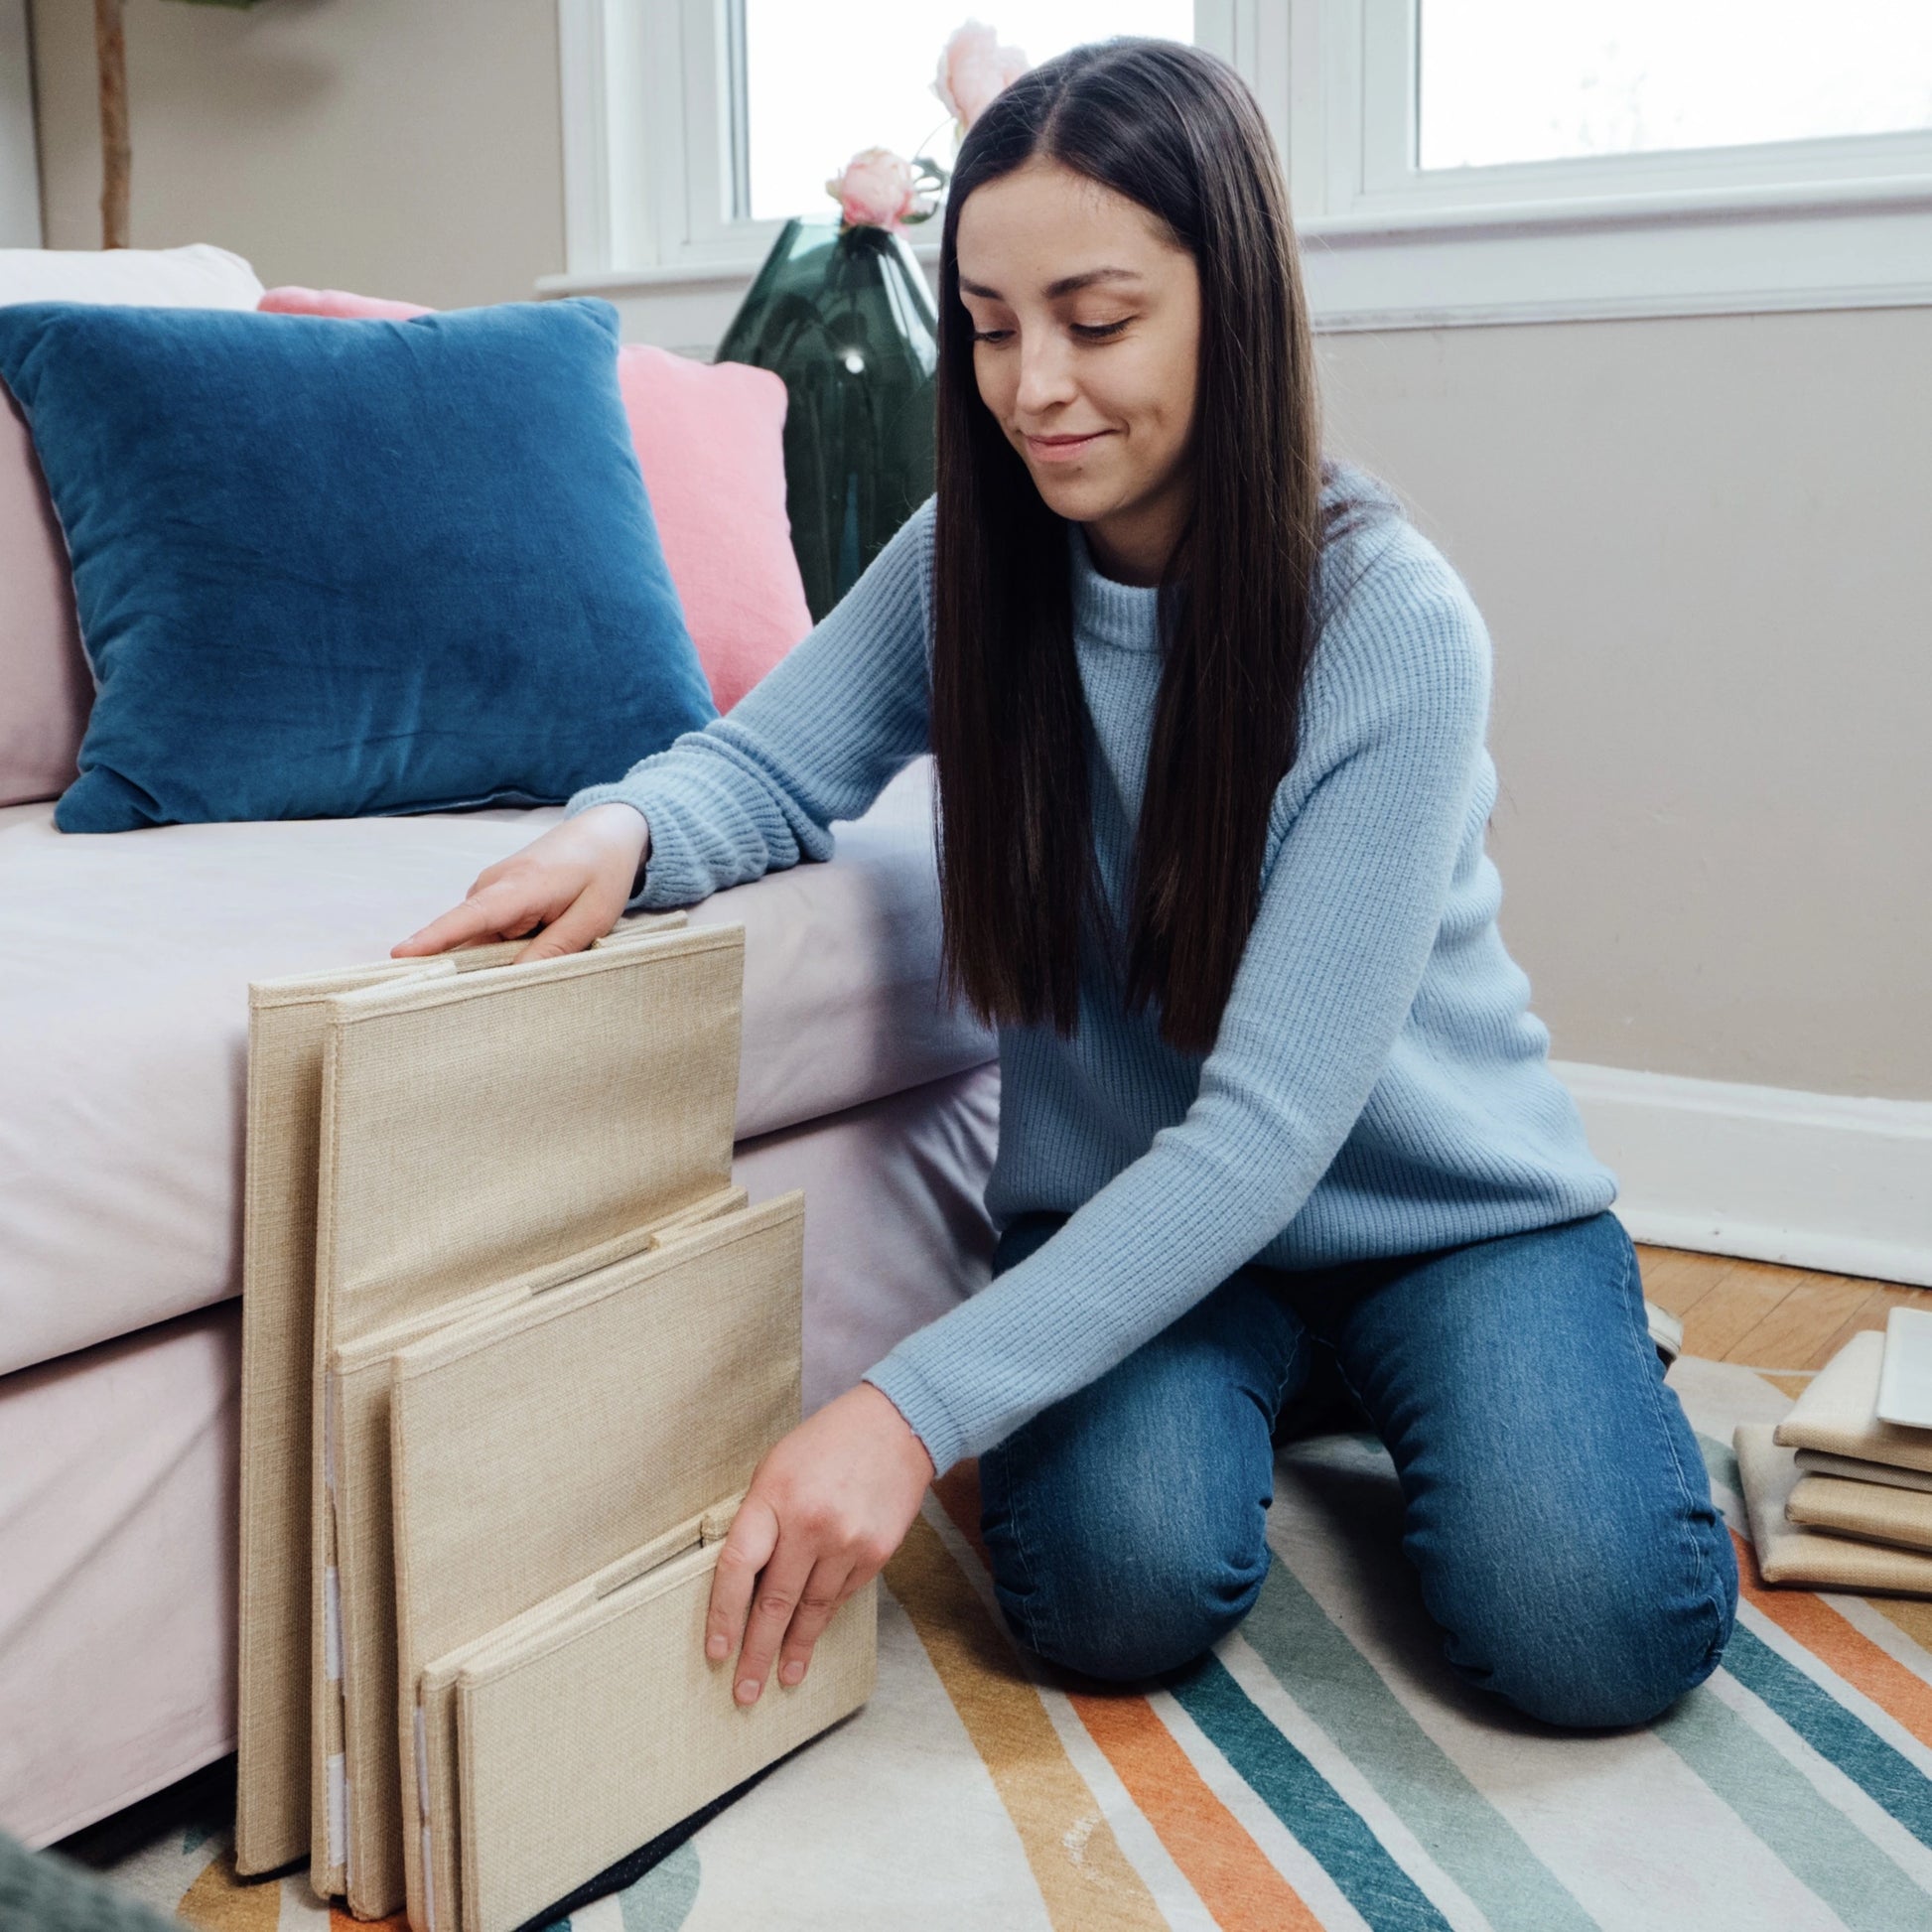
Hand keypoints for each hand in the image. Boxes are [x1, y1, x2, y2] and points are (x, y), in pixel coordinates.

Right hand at [391, 803, 650, 963]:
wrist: (606, 831)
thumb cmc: (603, 873)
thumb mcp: (592, 917)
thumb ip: (554, 948)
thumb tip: (514, 977)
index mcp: (520, 887)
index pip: (469, 917)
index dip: (434, 938)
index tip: (399, 955)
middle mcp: (494, 885)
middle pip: (467, 937)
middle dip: (466, 968)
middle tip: (472, 1003)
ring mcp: (492, 889)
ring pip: (479, 937)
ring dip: (492, 957)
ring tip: (514, 973)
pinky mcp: (496, 895)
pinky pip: (488, 930)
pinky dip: (499, 946)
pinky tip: (520, 955)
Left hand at [707, 1382, 933, 1704]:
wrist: (897, 1425)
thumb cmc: (827, 1442)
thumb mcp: (777, 1466)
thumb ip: (759, 1518)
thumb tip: (742, 1576)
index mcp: (774, 1498)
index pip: (736, 1568)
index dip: (722, 1616)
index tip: (716, 1652)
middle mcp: (810, 1524)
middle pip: (774, 1603)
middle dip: (756, 1654)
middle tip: (744, 1692)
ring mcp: (847, 1542)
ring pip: (812, 1610)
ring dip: (795, 1649)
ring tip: (782, 1678)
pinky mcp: (876, 1553)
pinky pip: (842, 1595)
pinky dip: (825, 1615)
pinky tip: (813, 1634)